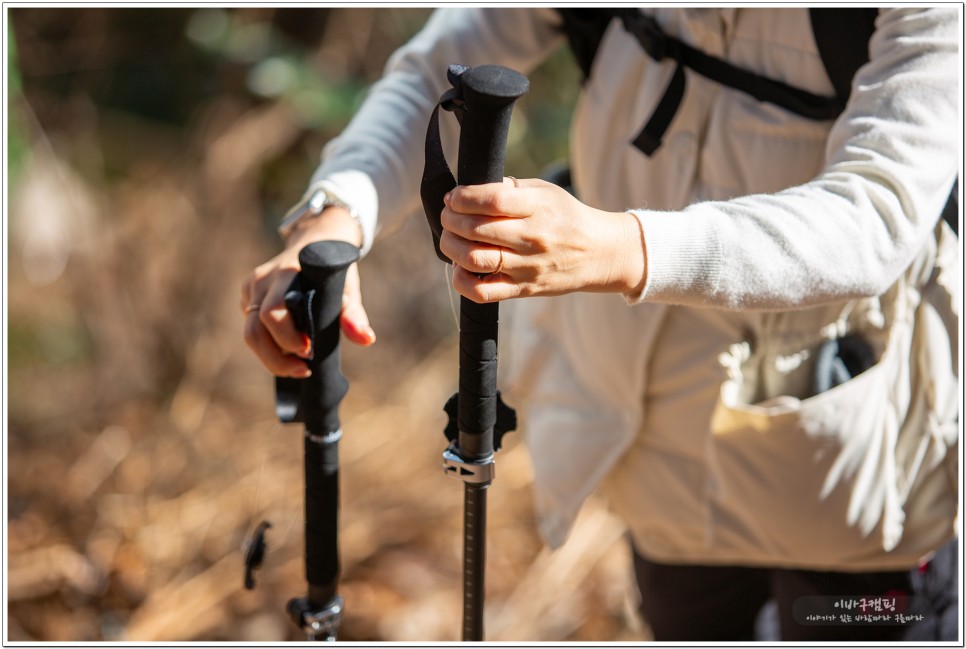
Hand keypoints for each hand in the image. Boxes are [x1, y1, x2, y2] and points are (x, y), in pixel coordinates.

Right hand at [241, 207, 375, 377]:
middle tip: (304, 369)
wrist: (316, 242)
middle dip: (277, 358)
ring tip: (297, 367)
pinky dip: (267, 346)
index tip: (309, 351)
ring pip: (250, 333)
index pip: (273, 312)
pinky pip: (251, 327)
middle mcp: (263, 280)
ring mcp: (251, 288)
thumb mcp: (347, 289)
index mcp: (287, 273)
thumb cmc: (333, 270)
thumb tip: (366, 339)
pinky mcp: (248, 297)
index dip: (287, 337)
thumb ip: (354, 314)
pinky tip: (288, 351)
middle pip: (254, 330)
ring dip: (270, 357)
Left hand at [439, 178, 645, 302]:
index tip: (454, 197)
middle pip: (475, 229)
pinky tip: (460, 267)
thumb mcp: (546, 192)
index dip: (463, 198)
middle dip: (450, 219)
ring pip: (473, 259)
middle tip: (447, 215)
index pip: (491, 201)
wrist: (599, 254)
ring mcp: (526, 267)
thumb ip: (510, 189)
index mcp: (538, 208)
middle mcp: (532, 239)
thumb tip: (470, 191)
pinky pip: (482, 292)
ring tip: (450, 237)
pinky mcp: (523, 290)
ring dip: (451, 246)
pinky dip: (462, 280)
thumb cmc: (567, 218)